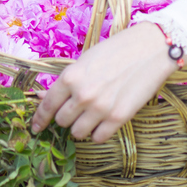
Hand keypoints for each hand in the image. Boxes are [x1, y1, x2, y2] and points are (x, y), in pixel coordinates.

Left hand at [31, 22, 179, 142]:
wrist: (151, 49)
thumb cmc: (116, 50)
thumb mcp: (85, 60)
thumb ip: (66, 81)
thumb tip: (45, 96)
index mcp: (71, 77)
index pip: (47, 106)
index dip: (39, 119)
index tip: (36, 127)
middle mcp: (83, 95)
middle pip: (61, 121)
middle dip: (66, 117)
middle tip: (77, 109)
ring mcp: (100, 108)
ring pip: (78, 133)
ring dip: (81, 127)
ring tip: (91, 115)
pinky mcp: (119, 118)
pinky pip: (98, 138)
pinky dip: (98, 132)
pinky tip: (103, 121)